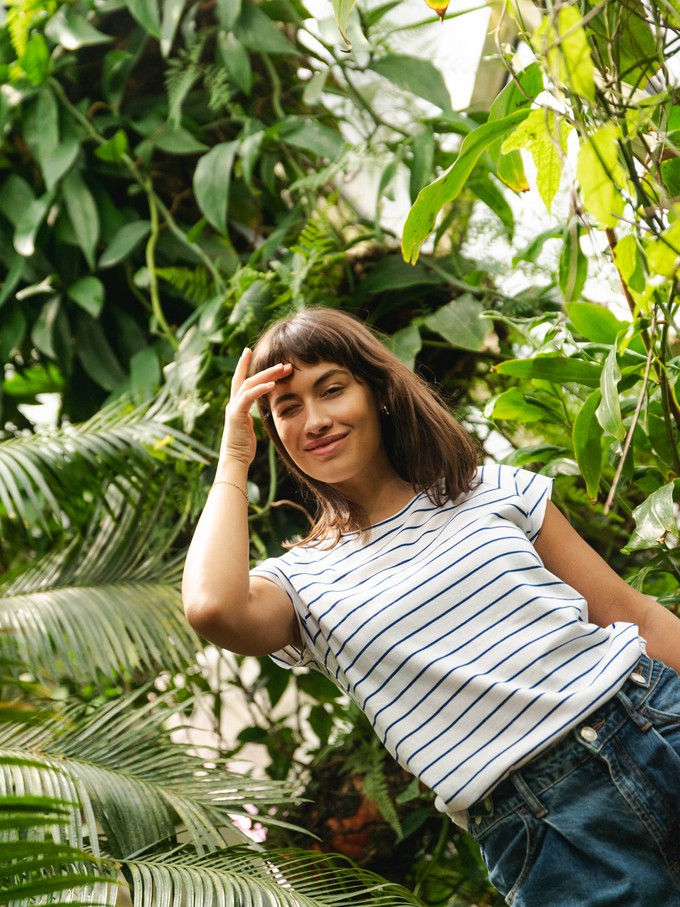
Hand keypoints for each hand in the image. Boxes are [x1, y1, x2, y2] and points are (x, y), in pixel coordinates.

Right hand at [220, 348, 291, 465]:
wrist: (234, 460)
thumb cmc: (244, 446)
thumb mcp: (250, 427)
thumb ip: (253, 415)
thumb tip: (263, 410)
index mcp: (237, 405)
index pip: (241, 380)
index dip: (243, 365)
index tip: (248, 350)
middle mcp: (233, 403)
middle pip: (248, 378)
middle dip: (265, 369)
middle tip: (283, 363)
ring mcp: (233, 408)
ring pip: (250, 384)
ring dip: (267, 375)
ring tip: (282, 369)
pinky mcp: (236, 415)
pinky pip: (248, 397)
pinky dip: (261, 389)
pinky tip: (272, 385)